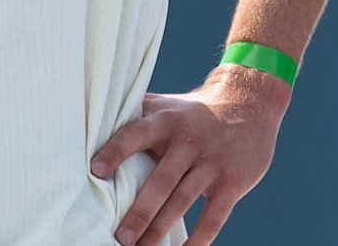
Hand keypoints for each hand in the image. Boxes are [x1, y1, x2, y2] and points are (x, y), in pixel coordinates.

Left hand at [90, 66, 288, 245]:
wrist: (248, 105)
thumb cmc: (191, 112)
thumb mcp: (164, 105)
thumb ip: (133, 115)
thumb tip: (89, 125)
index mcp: (164, 121)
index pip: (135, 134)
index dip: (116, 151)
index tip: (95, 170)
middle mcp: (187, 141)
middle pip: (161, 180)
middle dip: (140, 211)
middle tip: (121, 237)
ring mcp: (211, 162)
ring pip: (184, 201)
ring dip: (161, 229)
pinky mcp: (232, 181)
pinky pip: (214, 217)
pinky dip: (200, 239)